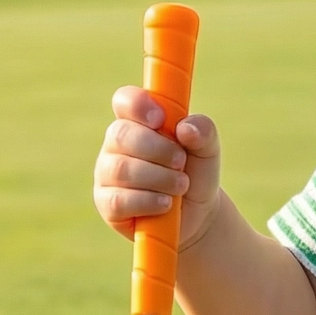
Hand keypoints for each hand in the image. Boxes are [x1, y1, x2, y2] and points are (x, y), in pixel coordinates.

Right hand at [93, 86, 222, 247]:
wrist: (198, 214)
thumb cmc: (196, 172)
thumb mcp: (208, 149)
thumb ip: (204, 131)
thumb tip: (185, 128)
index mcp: (138, 122)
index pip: (125, 100)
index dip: (138, 105)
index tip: (161, 119)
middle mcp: (116, 145)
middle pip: (121, 134)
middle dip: (158, 149)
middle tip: (181, 161)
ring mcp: (107, 174)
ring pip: (121, 169)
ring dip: (158, 177)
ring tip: (181, 185)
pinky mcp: (107, 204)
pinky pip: (118, 200)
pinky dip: (148, 202)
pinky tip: (166, 204)